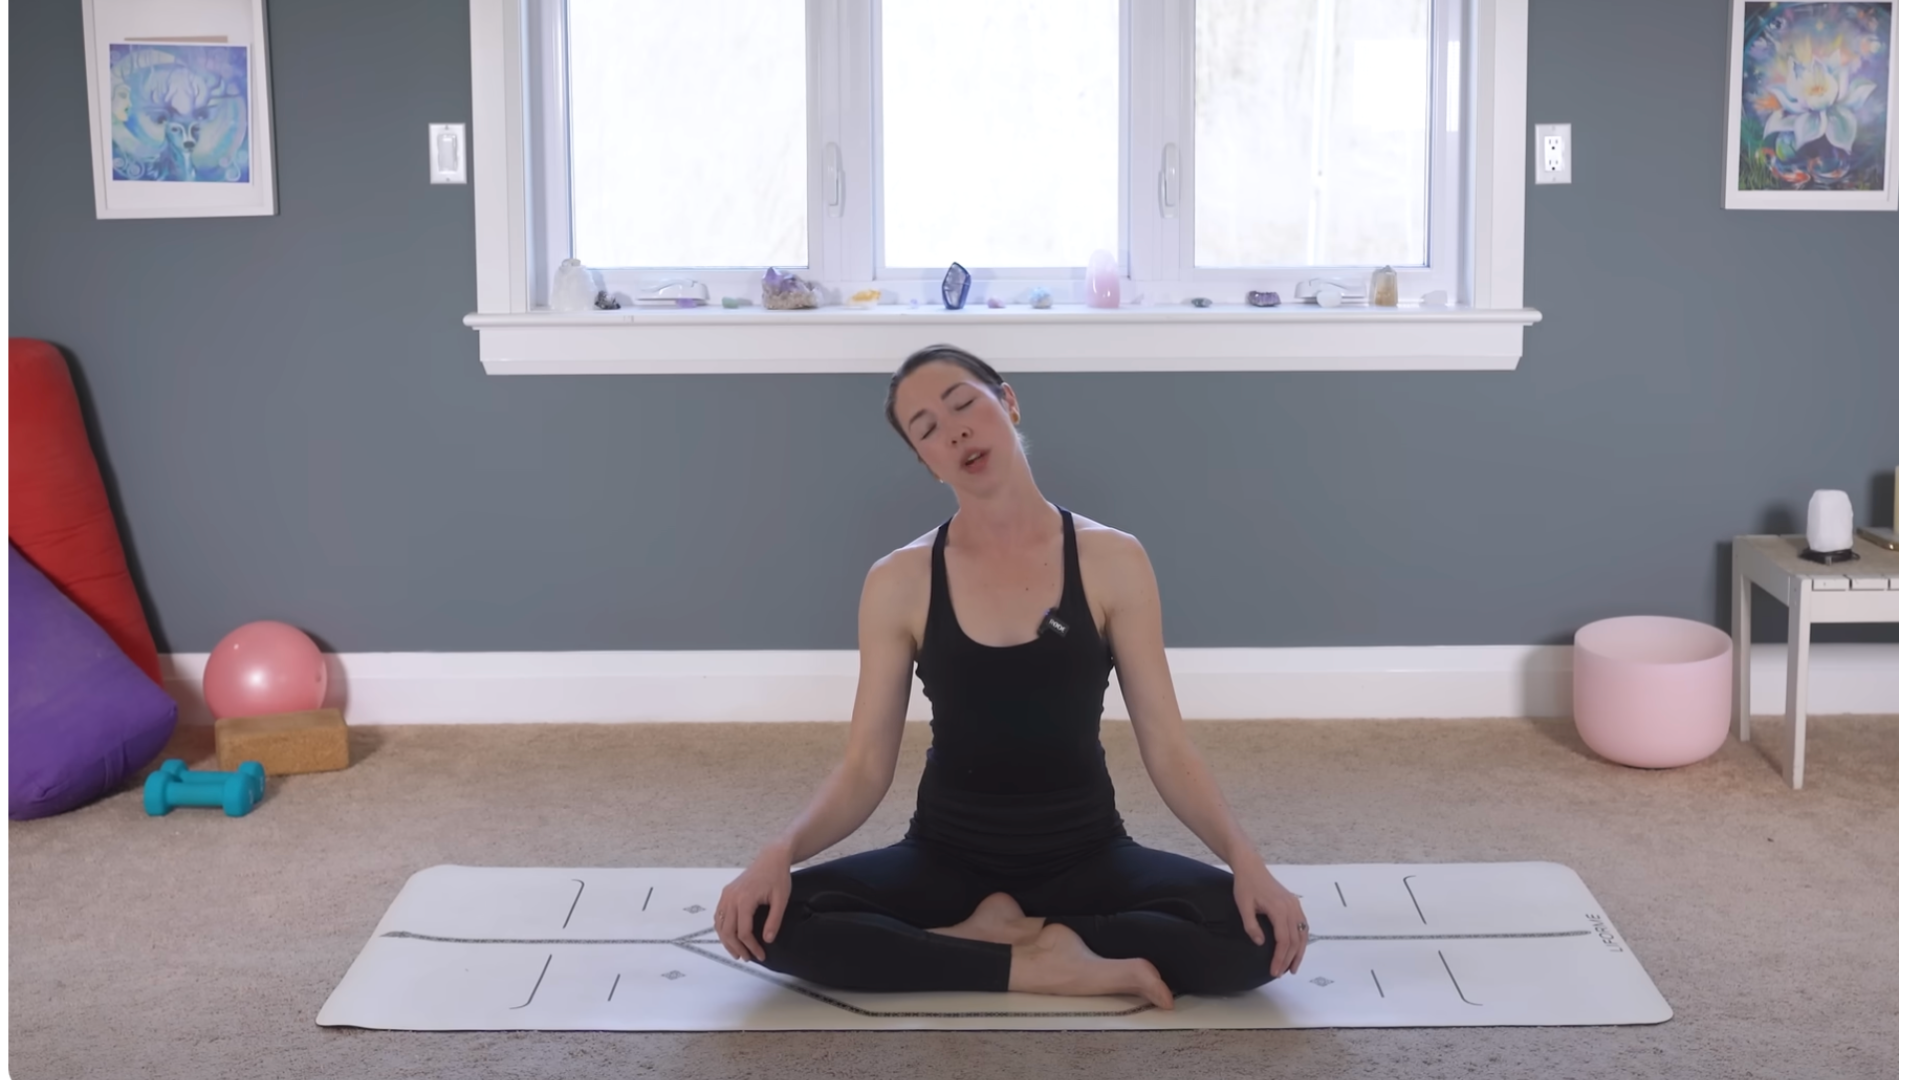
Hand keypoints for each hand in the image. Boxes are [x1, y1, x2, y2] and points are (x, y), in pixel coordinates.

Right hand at [714, 845, 791, 962]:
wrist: (771, 858)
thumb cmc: (778, 877)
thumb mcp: (781, 899)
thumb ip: (774, 920)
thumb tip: (768, 940)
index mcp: (745, 899)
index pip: (743, 931)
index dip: (751, 947)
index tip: (761, 955)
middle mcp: (731, 897)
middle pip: (728, 931)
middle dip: (737, 948)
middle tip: (747, 958)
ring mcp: (726, 895)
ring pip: (720, 925)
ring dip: (726, 941)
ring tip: (737, 952)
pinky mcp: (726, 893)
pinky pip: (719, 915)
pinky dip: (722, 929)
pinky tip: (730, 937)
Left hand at [1231, 863, 1308, 977]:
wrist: (1251, 867)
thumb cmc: (1245, 886)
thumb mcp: (1243, 906)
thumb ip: (1251, 925)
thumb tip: (1260, 943)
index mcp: (1279, 909)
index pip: (1283, 940)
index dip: (1280, 958)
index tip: (1274, 971)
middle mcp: (1291, 908)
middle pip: (1295, 940)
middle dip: (1289, 959)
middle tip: (1281, 973)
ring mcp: (1295, 905)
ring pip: (1302, 934)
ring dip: (1299, 952)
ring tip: (1293, 968)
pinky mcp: (1294, 903)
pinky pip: (1303, 925)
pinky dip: (1302, 940)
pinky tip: (1297, 949)